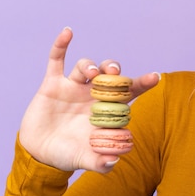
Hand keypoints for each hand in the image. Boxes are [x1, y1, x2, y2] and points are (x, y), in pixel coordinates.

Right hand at [18, 28, 159, 172]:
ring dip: (91, 65)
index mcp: (106, 109)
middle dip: (115, 70)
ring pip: (86, 67)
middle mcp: (93, 94)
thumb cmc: (68, 154)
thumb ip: (99, 162)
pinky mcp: (52, 84)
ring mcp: (73, 87)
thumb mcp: (84, 160)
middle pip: (110, 74)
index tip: (155, 77)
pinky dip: (61, 45)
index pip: (128, 92)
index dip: (142, 83)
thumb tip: (114, 162)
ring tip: (93, 73)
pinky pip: (57, 60)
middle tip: (115, 73)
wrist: (39, 153)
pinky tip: (68, 32)